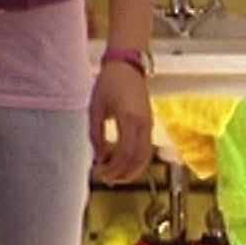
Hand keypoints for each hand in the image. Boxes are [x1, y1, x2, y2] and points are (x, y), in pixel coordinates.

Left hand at [89, 61, 152, 183]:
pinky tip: (126, 163)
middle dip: (125, 173)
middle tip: (110, 179)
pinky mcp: (149, 122)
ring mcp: (149, 123)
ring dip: (133, 169)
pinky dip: (138, 159)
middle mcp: (143, 123)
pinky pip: (147, 147)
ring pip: (146, 155)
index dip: (116, 168)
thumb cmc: (110, 82)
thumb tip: (99, 157)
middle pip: (139, 158)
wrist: (127, 65)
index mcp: (129, 119)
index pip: (126, 153)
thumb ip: (97, 134)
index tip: (104, 174)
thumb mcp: (96, 108)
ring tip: (118, 176)